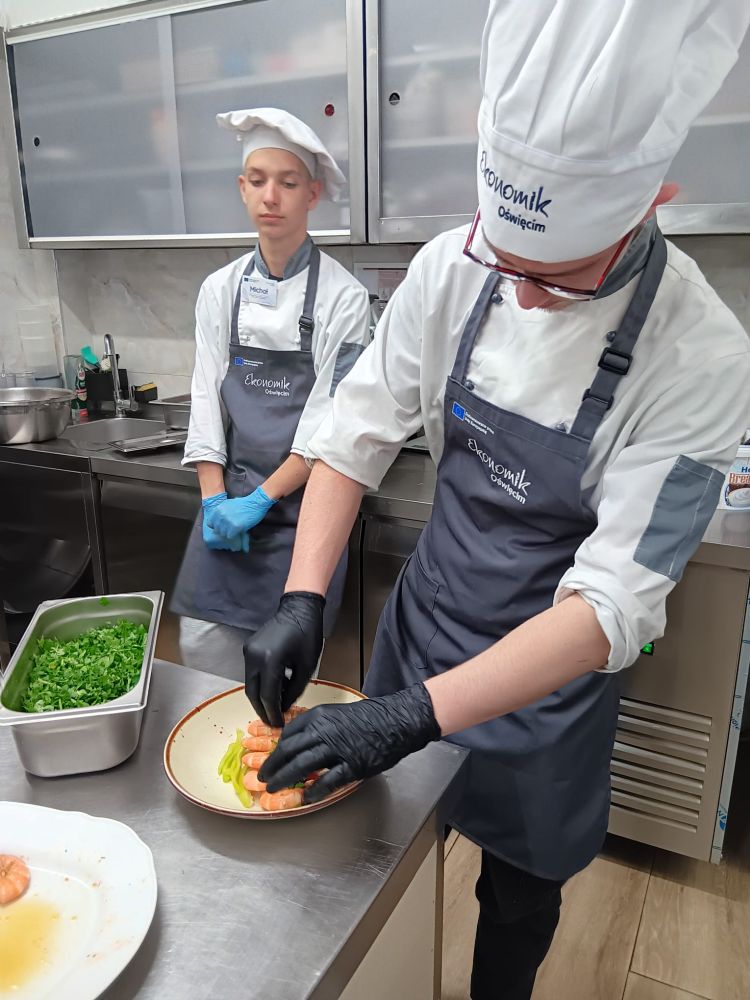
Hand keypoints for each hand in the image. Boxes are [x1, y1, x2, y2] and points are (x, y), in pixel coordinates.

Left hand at [201, 492, 249, 550]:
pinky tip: (239, 530)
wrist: (256, 503)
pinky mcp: (235, 526)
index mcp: (217, 509)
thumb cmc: (243, 503)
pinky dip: (234, 535)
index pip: (210, 524)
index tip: (223, 526)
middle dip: (224, 530)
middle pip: (217, 530)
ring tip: (236, 529)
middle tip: (231, 528)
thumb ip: (220, 512)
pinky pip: (230, 537)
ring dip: (229, 534)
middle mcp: (221, 515)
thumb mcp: (228, 504)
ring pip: (223, 534)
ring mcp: (227, 521)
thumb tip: (214, 523)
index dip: (217, 526)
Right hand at [243, 592, 324, 726]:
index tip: (279, 725)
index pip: (268, 695)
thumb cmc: (307, 634)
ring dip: (262, 697)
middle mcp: (254, 656)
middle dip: (263, 709)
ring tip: (276, 706)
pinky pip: (252, 672)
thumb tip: (283, 707)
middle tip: (273, 721)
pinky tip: (276, 687)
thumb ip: (294, 690)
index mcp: (270, 659)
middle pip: (253, 692)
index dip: (273, 713)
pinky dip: (261, 683)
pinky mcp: (249, 648)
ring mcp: (248, 651)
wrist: (298, 608)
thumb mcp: (306, 666)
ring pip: (250, 684)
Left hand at [258, 683, 440, 802]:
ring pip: (301, 765)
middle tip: (263, 777)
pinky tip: (306, 797)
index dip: (275, 748)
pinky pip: (327, 781)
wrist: (398, 721)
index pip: (288, 733)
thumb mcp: (339, 713)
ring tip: (274, 789)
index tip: (268, 757)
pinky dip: (314, 790)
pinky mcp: (352, 765)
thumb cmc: (371, 717)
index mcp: (320, 716)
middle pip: (289, 750)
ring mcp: (338, 749)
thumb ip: (319, 726)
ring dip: (284, 779)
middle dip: (272, 766)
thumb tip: (299, 742)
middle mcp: (324, 731)